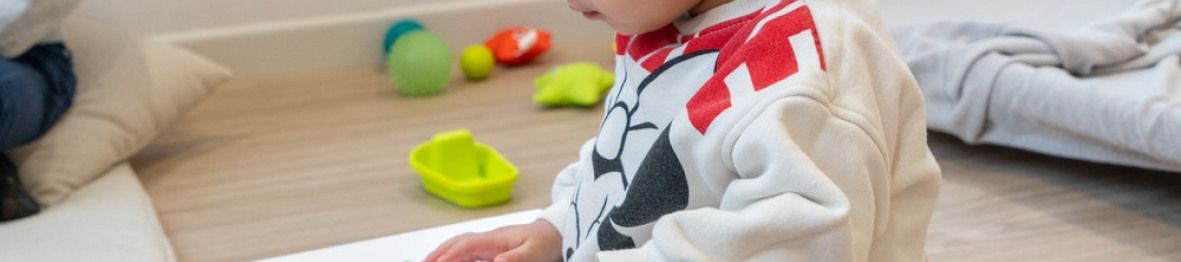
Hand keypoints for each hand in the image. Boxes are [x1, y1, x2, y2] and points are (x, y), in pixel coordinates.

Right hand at [424, 219, 562, 261]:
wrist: (557, 232)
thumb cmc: (546, 241)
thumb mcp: (535, 252)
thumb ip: (517, 257)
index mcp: (496, 238)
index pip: (467, 245)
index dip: (450, 254)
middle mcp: (489, 239)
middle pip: (457, 243)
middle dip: (438, 253)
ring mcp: (490, 243)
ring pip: (460, 246)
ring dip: (442, 253)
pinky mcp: (492, 248)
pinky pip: (468, 252)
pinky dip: (454, 256)